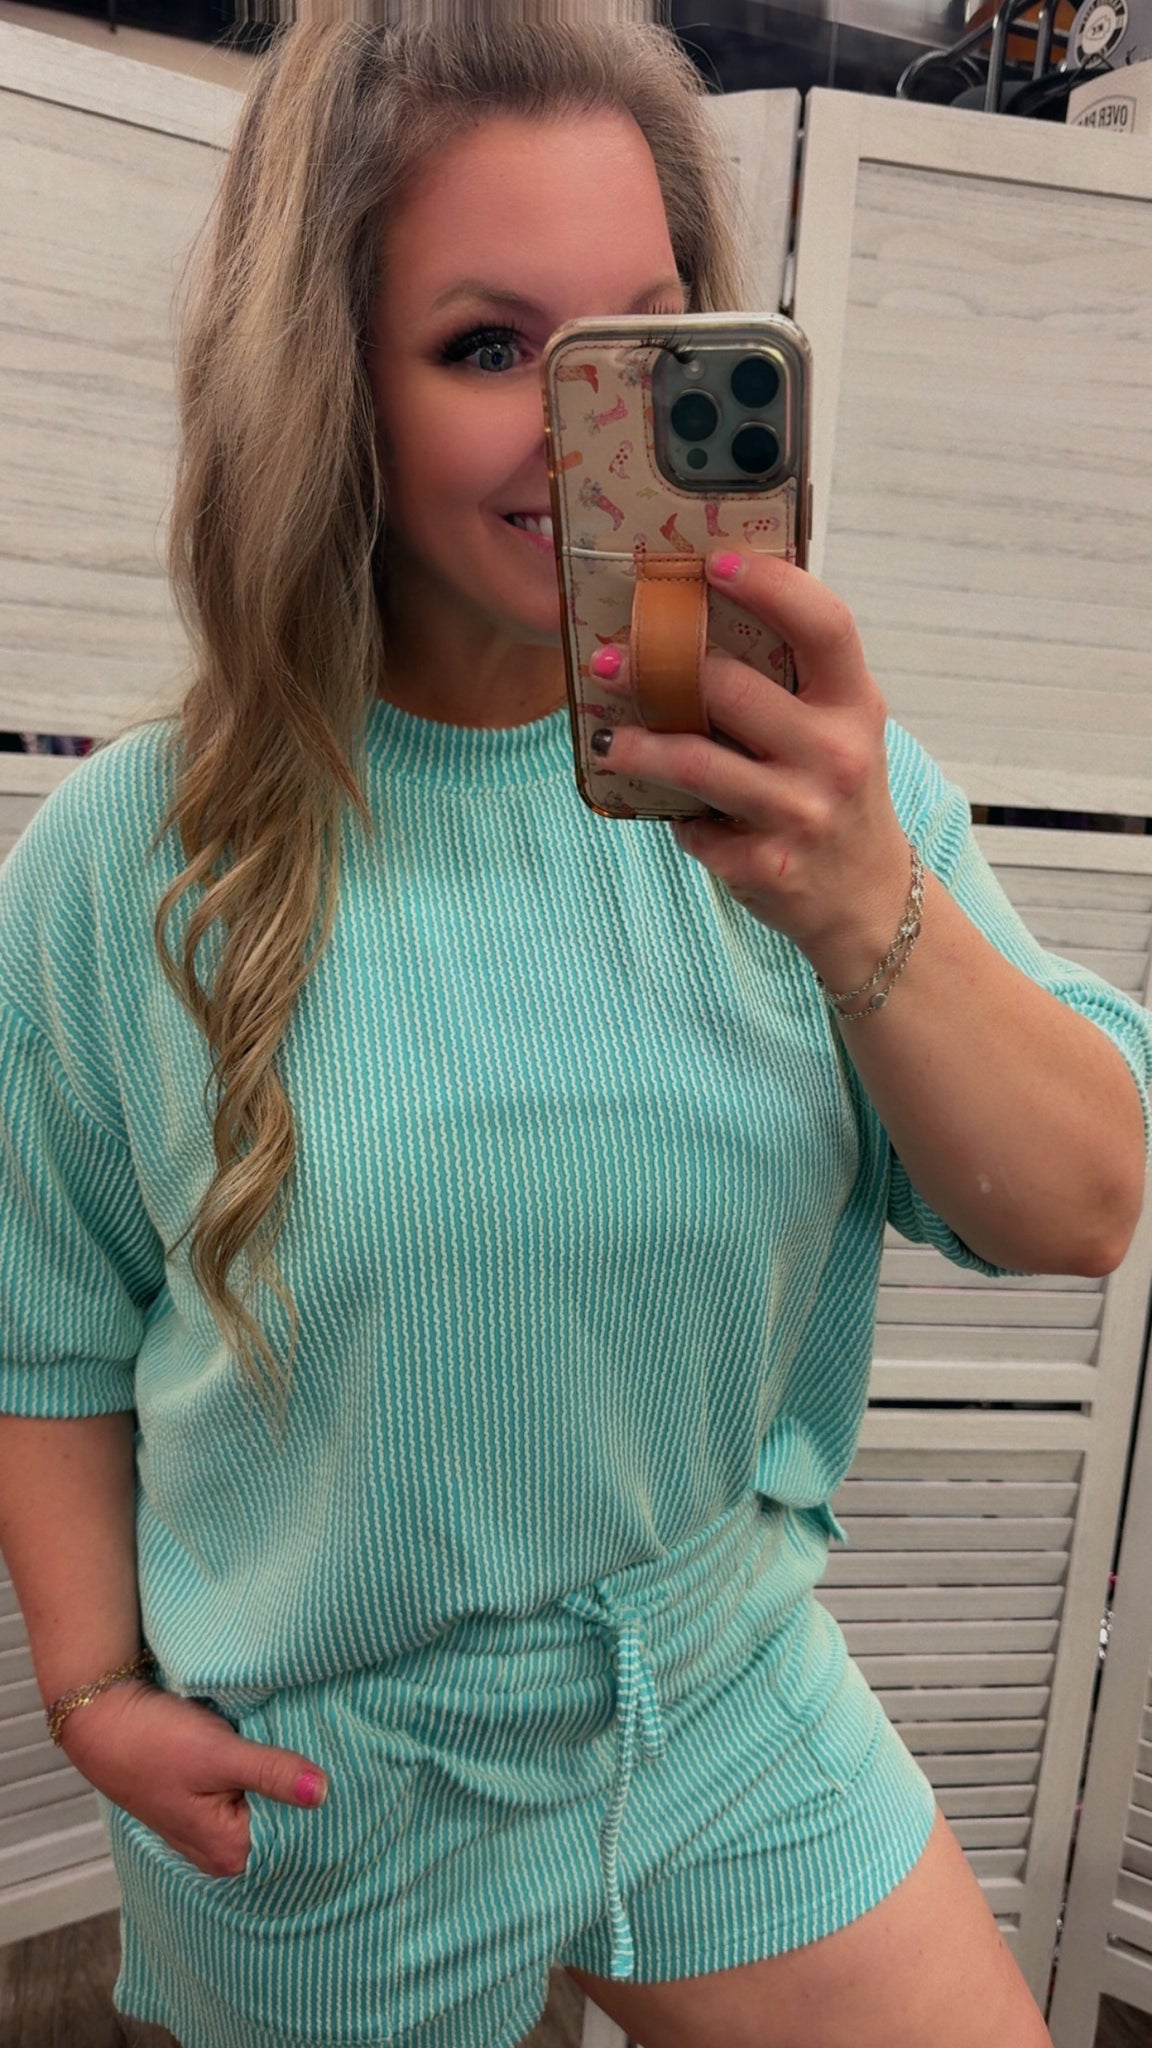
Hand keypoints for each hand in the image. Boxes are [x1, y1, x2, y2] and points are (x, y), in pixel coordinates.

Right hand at [58, 1679, 328, 1877]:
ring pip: (265, 1809)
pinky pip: (247, 1798)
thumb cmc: (157, 1741)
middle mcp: (220, 1852)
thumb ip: (273, 1773)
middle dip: (301, 1792)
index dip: (322, 1804)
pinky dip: (260, 1777)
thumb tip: (325, 1792)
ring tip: (308, 1749)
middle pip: (283, 1825)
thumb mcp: (221, 1753)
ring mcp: (210, 1832)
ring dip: (280, 1782)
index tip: (344, 1770)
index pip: (299, 1836)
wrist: (105, 1720)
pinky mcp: (203, 1807)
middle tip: (331, 1753)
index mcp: (230, 1853)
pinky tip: (273, 1753)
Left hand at [591, 549, 914, 987]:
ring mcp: (802, 813)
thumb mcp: (840, 729)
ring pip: (696, 763)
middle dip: (659, 668)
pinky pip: (695, 828)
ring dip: (638, 746)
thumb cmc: (837, 793)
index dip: (770, 585)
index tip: (712, 564)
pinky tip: (673, 812)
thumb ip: (793, 682)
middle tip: (610, 659)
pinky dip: (676, 818)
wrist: (867, 898)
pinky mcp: (767, 866)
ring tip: (607, 738)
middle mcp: (836, 755)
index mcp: (856, 705)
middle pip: (732, 690)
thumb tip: (697, 620)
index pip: (824, 625)